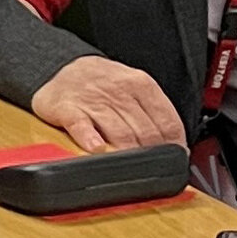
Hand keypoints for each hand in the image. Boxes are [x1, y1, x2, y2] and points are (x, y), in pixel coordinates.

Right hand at [28, 56, 185, 153]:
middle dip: (153, 155)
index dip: (175, 146)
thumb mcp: (133, 86)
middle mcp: (119, 91)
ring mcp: (92, 100)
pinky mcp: (67, 108)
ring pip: (119, 132)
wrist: (61, 67)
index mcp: (141, 85)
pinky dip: (90, 139)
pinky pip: (81, 126)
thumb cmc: (102, 84)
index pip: (168, 122)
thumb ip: (152, 112)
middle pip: (146, 132)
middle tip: (153, 170)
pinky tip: (96, 149)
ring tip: (132, 168)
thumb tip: (175, 145)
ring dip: (129, 154)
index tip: (174, 160)